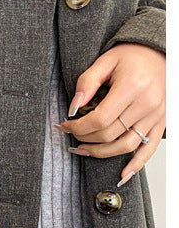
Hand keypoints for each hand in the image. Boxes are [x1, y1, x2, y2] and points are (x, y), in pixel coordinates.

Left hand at [56, 42, 165, 185]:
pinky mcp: (161, 123)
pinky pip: (149, 149)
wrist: (160, 52)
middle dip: (85, 138)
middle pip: (110, 134)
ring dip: (101, 153)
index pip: (99, 119)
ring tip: (83, 151)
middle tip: (72, 135)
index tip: (65, 126)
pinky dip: (136, 164)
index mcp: (132, 87)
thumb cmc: (133, 56)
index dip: (78, 127)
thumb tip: (73, 107)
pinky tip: (122, 174)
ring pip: (126, 146)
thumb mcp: (105, 61)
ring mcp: (156, 116)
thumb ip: (87, 83)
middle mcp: (147, 104)